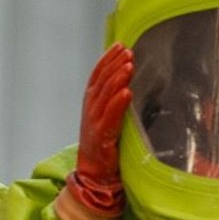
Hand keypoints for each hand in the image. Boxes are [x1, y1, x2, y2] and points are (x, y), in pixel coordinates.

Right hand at [65, 44, 134, 219]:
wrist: (94, 174)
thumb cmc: (104, 145)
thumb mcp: (107, 117)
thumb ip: (113, 99)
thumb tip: (129, 80)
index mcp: (90, 103)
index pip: (97, 75)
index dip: (107, 59)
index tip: (120, 45)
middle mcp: (89, 109)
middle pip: (101, 81)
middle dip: (114, 64)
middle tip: (127, 51)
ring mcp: (93, 123)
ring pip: (105, 96)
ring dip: (117, 79)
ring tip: (129, 65)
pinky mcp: (101, 137)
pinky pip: (110, 117)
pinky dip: (118, 103)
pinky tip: (127, 92)